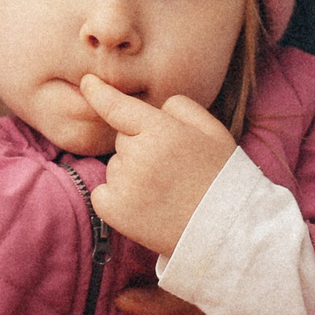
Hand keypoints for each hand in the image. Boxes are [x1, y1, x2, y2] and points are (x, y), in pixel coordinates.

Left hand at [77, 73, 234, 256]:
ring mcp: (124, 185)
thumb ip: (182, 108)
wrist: (226, 233)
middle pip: (123, 139)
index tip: (87, 82)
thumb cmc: (222, 179)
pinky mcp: (114, 212)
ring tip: (166, 193)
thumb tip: (156, 107)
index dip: (100, 93)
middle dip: (140, 147)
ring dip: (132, 174)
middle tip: (172, 170)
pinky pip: (102, 193)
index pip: (119, 106)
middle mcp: (138, 155)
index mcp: (163, 131)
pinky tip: (145, 207)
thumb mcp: (213, 132)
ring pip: (116, 166)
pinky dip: (116, 199)